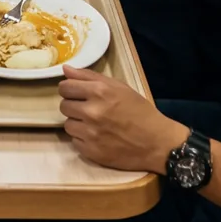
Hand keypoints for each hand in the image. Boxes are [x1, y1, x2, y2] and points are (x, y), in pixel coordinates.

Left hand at [59, 68, 188, 173]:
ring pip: (67, 125)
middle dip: (74, 106)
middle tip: (88, 110)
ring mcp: (90, 133)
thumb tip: (65, 69)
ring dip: (78, 124)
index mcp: (99, 92)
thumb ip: (89, 76)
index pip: (65, 87)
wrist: (157, 143)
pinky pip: (74, 142)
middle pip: (63, 106)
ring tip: (94, 125)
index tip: (77, 94)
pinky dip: (83, 140)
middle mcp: (92, 111)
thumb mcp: (119, 87)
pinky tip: (98, 137)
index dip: (69, 90)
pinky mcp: (91, 151)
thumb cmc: (139, 111)